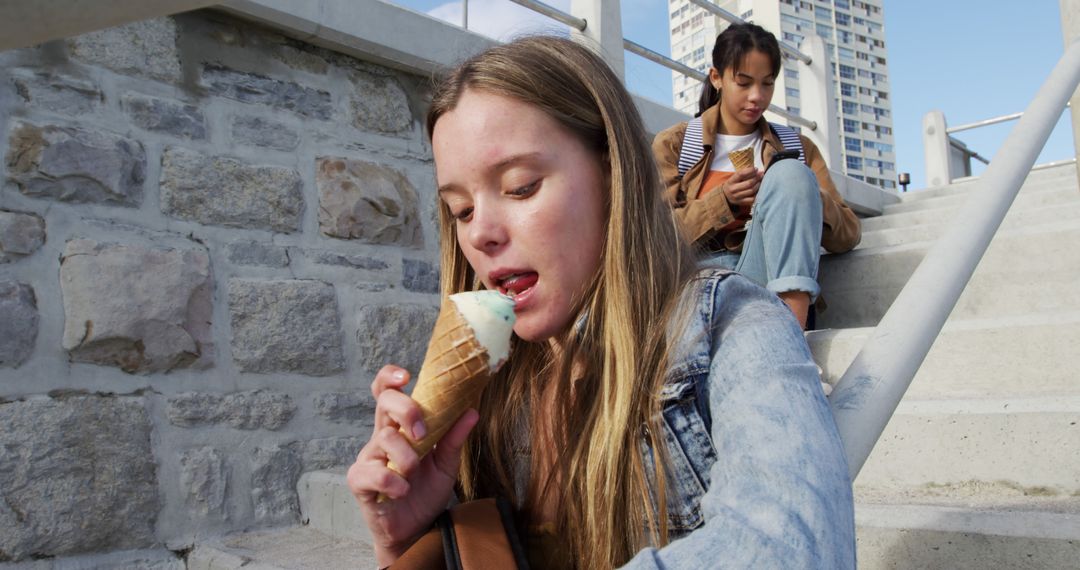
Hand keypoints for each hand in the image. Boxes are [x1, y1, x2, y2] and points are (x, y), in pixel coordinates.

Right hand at [347, 365, 479, 566]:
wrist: (416, 531)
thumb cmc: (426, 493)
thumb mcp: (446, 464)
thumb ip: (454, 438)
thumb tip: (472, 410)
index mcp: (400, 427)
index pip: (386, 392)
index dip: (390, 377)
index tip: (406, 375)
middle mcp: (382, 437)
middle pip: (384, 403)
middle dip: (406, 410)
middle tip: (423, 433)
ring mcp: (368, 458)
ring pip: (384, 439)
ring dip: (407, 456)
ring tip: (414, 474)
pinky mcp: (360, 481)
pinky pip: (371, 472)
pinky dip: (392, 481)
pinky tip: (402, 491)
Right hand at [722, 167, 763, 207]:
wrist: (725, 196)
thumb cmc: (733, 184)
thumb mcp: (734, 178)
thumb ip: (743, 173)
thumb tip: (756, 170)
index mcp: (731, 181)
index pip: (741, 174)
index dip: (750, 170)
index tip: (756, 169)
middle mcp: (733, 189)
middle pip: (749, 183)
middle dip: (757, 178)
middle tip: (761, 174)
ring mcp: (737, 197)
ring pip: (752, 190)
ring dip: (758, 185)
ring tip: (761, 181)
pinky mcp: (741, 202)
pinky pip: (752, 199)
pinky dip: (757, 193)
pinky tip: (759, 189)